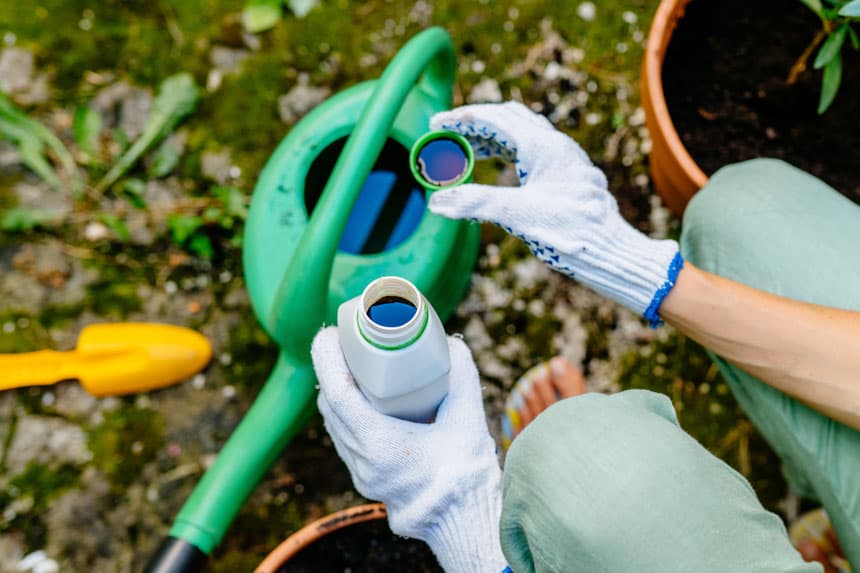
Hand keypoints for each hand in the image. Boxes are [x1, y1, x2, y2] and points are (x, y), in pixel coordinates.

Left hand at [312, 327, 506, 571]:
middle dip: (331, 369)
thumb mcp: (468, 419)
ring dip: (337, 392)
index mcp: (378, 445)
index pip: (337, 394)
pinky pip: (345, 438)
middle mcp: (362, 460)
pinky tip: (363, 399)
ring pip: (334, 424)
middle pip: (330, 406)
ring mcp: (361, 473)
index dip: (327, 359)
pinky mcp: (367, 479)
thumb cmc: (465, 473)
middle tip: (346, 343)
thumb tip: (451, 345)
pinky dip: (347, 413)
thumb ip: (462, 378)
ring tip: (353, 366)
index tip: (330, 334)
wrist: (464, 519)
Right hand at [428, 101, 681, 325]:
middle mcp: (557, 146)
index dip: (461, 118)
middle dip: (474, 124)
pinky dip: (507, 154)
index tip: (436, 123)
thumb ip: (476, 203)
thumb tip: (437, 202)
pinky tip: (498, 170)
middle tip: (447, 135)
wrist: (612, 251)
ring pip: (522, 135)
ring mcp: (565, 160)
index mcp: (544, 146)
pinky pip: (532, 152)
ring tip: (464, 152)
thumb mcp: (517, 215)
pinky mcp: (568, 176)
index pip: (495, 118)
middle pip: (509, 120)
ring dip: (490, 139)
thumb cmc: (571, 231)